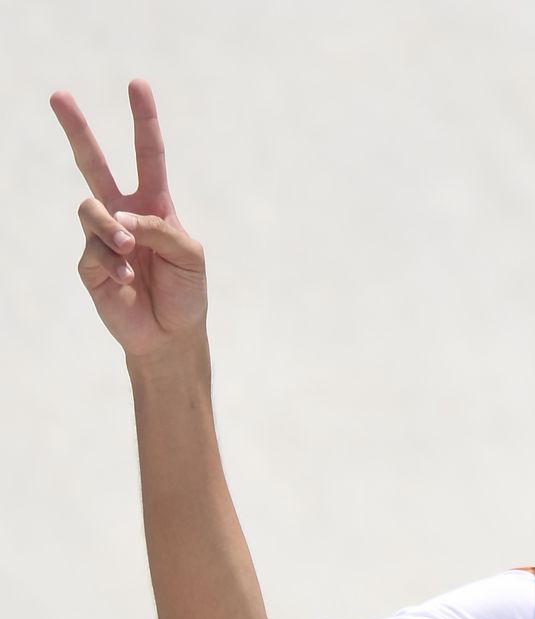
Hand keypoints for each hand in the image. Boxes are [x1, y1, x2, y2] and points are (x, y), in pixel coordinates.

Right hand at [51, 79, 207, 359]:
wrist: (171, 334)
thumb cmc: (187, 292)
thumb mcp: (190, 255)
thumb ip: (161, 228)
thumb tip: (121, 216)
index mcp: (156, 205)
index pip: (148, 154)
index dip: (143, 120)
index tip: (137, 84)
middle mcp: (125, 213)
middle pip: (94, 163)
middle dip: (76, 130)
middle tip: (57, 94)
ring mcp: (102, 237)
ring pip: (91, 208)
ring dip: (112, 228)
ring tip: (131, 249)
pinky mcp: (88, 263)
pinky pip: (93, 250)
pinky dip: (113, 263)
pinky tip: (127, 279)